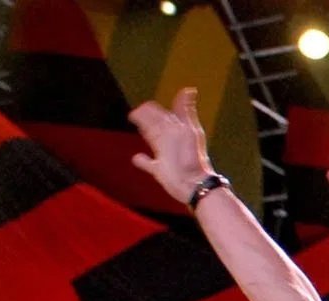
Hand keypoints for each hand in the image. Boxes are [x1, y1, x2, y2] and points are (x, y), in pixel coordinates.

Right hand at [128, 88, 212, 205]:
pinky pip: (148, 164)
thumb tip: (190, 89)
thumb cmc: (192, 156)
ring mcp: (164, 155)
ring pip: (152, 141)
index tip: (143, 107)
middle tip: (135, 115)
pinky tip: (137, 158)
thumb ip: (185, 111)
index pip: (160, 115)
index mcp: (174, 130)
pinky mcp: (159, 170)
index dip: (151, 110)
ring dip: (145, 133)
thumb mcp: (188, 130)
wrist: (193, 182)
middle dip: (145, 119)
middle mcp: (168, 141)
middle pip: (154, 126)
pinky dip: (142, 161)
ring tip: (139, 127)